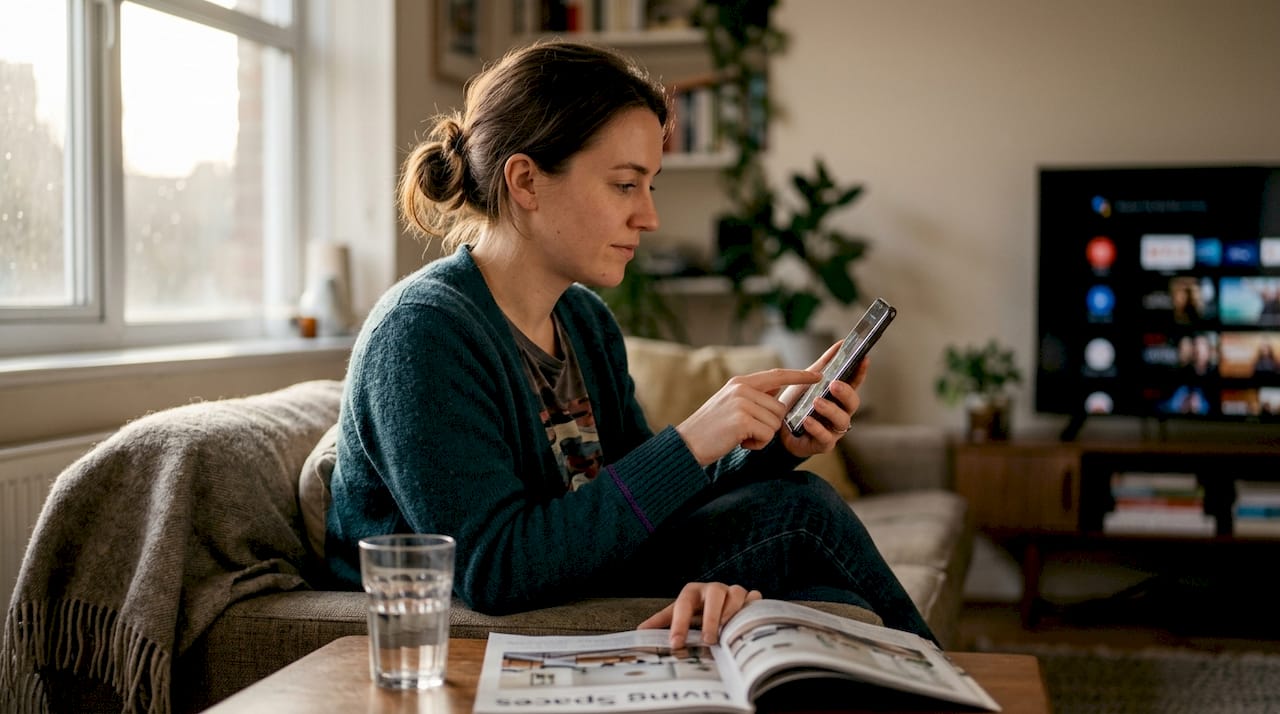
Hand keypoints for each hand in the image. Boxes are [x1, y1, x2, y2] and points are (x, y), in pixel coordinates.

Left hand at [637, 582, 762, 646]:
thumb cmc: (695, 611)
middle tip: (708, 640)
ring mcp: (732, 591)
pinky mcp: (749, 597)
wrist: (718, 602)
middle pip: (714, 594)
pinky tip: (750, 619)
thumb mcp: (677, 614)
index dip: (679, 624)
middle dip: (711, 618)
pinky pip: (755, 598)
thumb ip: (661, 622)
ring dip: (732, 611)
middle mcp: (712, 589)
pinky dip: (754, 606)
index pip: (683, 604)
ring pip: (736, 592)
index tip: (676, 643)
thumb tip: (639, 632)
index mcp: (692, 592)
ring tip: (727, 630)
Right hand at [676, 369, 820, 465]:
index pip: (777, 375)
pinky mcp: (742, 420)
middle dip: (769, 424)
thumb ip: (753, 397)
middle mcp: (742, 388)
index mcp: (741, 382)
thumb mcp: (731, 404)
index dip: (799, 376)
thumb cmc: (710, 429)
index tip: (818, 376)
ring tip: (739, 435)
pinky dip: (757, 444)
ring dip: (762, 436)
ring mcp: (742, 403)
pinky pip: (767, 435)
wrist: (687, 444)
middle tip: (745, 430)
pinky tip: (739, 442)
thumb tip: (777, 398)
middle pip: (780, 407)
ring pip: (775, 423)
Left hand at [777, 341, 868, 458]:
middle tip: (834, 384)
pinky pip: (825, 437)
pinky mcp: (822, 444)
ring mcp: (833, 429)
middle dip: (846, 393)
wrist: (776, 428)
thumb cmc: (796, 404)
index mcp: (838, 396)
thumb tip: (841, 344)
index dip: (861, 372)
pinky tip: (807, 420)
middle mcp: (840, 412)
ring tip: (817, 402)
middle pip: (853, 403)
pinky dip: (817, 427)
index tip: (864, 359)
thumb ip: (824, 364)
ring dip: (830, 410)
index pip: (855, 383)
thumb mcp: (807, 381)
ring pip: (841, 420)